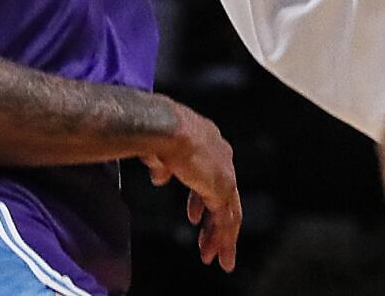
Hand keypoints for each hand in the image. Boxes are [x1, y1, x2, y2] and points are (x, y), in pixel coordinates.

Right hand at [143, 105, 240, 272]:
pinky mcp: (222, 189)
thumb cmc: (156, 131)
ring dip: (220, 237)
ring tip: (211, 257)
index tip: (194, 216)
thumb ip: (162, 167)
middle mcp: (221, 154)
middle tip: (207, 242)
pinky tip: (217, 253)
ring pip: (228, 212)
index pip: (209, 174)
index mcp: (207, 140)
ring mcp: (224, 172)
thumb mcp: (158, 152)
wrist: (163, 127)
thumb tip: (160, 179)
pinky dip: (223, 239)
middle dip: (214, 221)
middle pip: (223, 196)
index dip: (200, 198)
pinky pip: (227, 221)